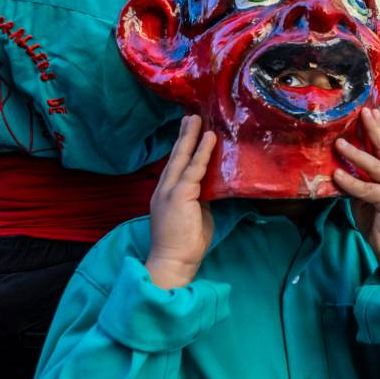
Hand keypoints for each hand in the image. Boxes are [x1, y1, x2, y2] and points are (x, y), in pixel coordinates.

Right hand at [146, 116, 216, 289]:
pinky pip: (194, 169)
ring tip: (198, 119)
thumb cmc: (186, 243)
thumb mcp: (197, 214)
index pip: (175, 166)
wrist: (174, 261)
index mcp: (167, 194)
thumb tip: (214, 185)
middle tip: (190, 117)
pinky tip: (208, 138)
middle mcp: (165, 189)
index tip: (187, 132)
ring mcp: (170, 191)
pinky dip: (202, 152)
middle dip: (183, 136)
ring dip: (191, 137)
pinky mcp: (179, 195)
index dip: (182, 148)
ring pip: (182, 158)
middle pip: (175, 157)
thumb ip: (202, 198)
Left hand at [333, 108, 379, 285]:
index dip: (377, 128)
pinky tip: (337, 175)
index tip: (369, 110)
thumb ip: (359, 179)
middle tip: (361, 113)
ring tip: (339, 143)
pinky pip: (367, 188)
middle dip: (372, 130)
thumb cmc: (379, 220)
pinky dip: (351, 182)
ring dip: (356, 154)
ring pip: (375, 166)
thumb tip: (338, 164)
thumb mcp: (366, 195)